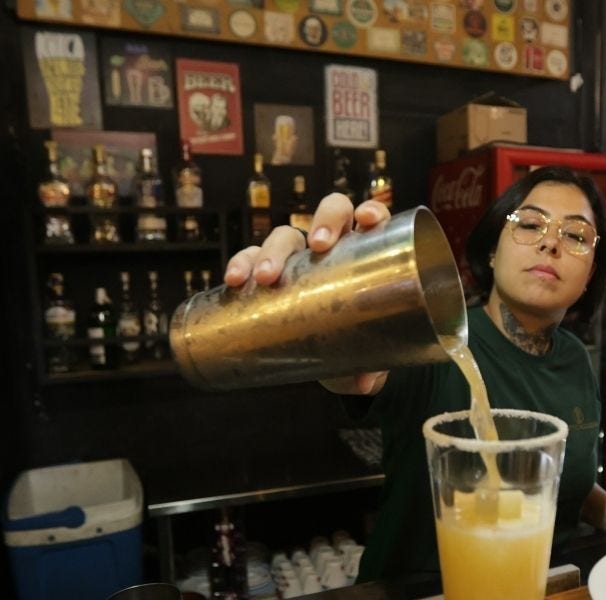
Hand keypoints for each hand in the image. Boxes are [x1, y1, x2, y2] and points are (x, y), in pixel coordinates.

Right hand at [223, 195, 392, 394]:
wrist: (326, 356)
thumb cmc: (357, 343)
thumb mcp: (367, 357)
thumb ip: (371, 367)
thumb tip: (365, 382)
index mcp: (366, 253)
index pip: (370, 219)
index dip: (370, 211)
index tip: (366, 220)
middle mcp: (332, 246)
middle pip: (328, 213)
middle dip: (323, 222)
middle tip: (318, 246)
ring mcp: (298, 256)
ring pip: (284, 235)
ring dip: (273, 250)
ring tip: (264, 277)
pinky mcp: (266, 271)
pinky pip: (250, 258)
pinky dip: (241, 264)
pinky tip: (234, 281)